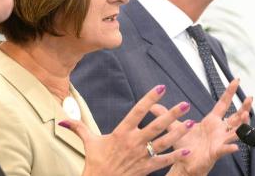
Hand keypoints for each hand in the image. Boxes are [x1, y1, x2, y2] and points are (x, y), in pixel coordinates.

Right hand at [60, 85, 193, 175]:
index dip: (150, 99)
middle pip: (156, 125)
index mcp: (121, 132)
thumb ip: (78, 127)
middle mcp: (133, 142)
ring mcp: (141, 156)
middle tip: (185, 104)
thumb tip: (63, 118)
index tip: (161, 87)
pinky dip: (176, 155)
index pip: (137, 111)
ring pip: (163, 142)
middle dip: (172, 114)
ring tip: (192, 122)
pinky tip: (187, 149)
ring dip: (179, 132)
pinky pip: (163, 161)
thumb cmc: (95, 162)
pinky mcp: (146, 168)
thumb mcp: (89, 142)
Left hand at [154, 79, 252, 175]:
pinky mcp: (215, 152)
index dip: (230, 92)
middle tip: (249, 98)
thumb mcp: (174, 127)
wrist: (184, 164)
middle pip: (235, 117)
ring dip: (241, 125)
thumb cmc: (184, 146)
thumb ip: (165, 115)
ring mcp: (219, 141)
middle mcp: (219, 130)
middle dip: (243, 107)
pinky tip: (234, 146)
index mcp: (211, 121)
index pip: (223, 104)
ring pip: (234, 132)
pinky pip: (224, 149)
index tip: (236, 79)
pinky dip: (229, 148)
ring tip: (245, 116)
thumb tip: (152, 104)